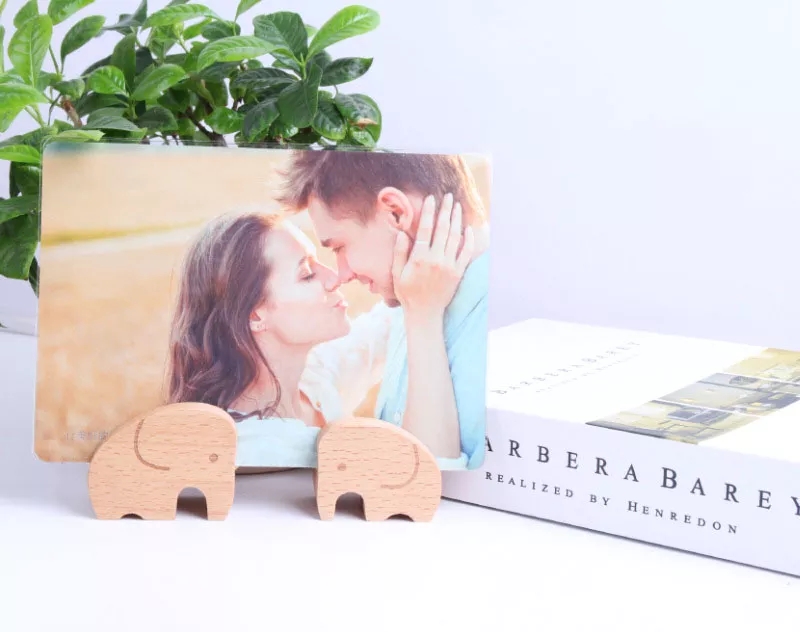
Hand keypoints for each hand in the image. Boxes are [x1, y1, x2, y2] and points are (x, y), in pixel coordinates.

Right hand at [391, 192, 474, 318]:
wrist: (425, 313)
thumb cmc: (408, 293)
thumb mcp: (397, 274)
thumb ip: (399, 253)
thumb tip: (402, 233)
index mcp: (419, 258)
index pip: (425, 229)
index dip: (429, 212)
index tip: (432, 199)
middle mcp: (435, 260)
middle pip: (443, 229)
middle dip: (446, 210)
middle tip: (449, 196)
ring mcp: (449, 266)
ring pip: (455, 237)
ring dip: (457, 220)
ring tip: (457, 206)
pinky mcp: (458, 273)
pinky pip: (466, 253)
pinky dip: (468, 239)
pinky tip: (468, 228)